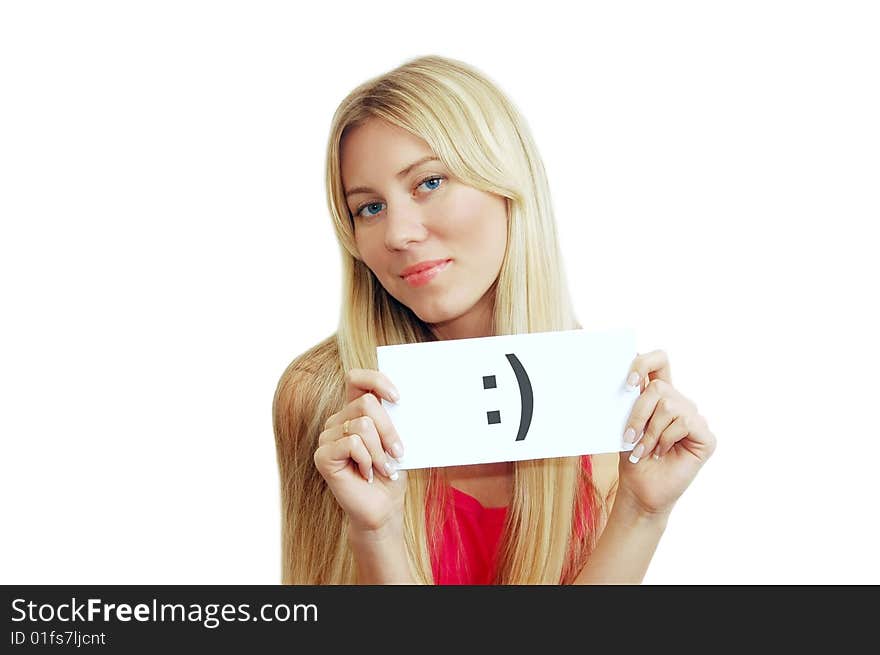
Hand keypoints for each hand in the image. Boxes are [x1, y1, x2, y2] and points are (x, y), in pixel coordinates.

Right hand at [314, 369, 406, 534]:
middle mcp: (337, 420)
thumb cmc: (391, 472)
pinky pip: (352, 443)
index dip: (376, 380)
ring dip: (380, 451)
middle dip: (389, 430)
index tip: (398, 398)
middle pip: (366, 404)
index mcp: (354, 411)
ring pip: (362, 425)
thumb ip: (393, 417)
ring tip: (383, 468)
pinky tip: (367, 474)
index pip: (357, 379)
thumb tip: (401, 398)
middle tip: (398, 453)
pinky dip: (367, 460)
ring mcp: (327, 438)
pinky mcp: (323, 456)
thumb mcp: (397, 439)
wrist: (384, 507)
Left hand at [617, 350, 716, 516]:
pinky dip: (665, 440)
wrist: (641, 489)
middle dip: (638, 413)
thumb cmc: (631, 456)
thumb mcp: (624, 424)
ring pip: (669, 407)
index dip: (644, 363)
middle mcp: (679, 403)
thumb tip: (624, 382)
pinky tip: (661, 453)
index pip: (658, 361)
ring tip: (642, 451)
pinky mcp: (706, 436)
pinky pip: (684, 423)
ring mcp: (694, 418)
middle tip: (629, 436)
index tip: (628, 383)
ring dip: (649, 433)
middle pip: (659, 387)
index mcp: (659, 395)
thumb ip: (630, 401)